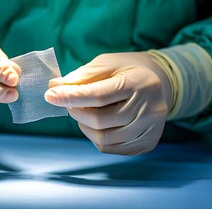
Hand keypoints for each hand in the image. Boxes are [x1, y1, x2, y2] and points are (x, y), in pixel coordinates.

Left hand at [45, 52, 171, 154]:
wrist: (162, 83)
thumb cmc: (129, 70)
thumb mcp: (107, 63)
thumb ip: (82, 76)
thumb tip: (54, 88)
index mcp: (139, 82)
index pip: (99, 95)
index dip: (71, 96)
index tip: (50, 95)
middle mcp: (150, 108)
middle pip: (100, 120)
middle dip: (75, 111)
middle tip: (67, 101)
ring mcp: (150, 129)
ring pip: (103, 138)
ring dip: (83, 125)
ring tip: (82, 111)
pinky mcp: (147, 143)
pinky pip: (110, 148)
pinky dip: (95, 137)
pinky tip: (96, 123)